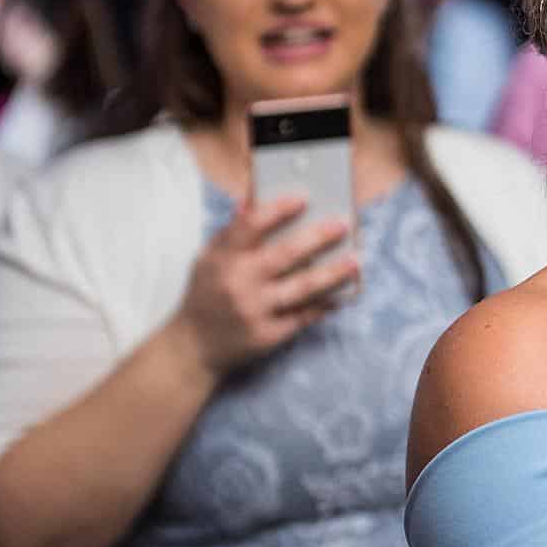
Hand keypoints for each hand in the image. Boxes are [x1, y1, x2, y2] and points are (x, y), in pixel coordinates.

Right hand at [174, 194, 358, 379]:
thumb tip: (252, 199)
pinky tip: (342, 293)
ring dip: (333, 273)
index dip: (279, 209)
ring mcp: (254, 311)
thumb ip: (232, 231)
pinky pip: (304, 316)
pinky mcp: (267, 336)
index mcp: (223, 259)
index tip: (304, 197)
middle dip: (318, 237)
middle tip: (342, 224)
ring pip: (302, 288)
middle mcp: (239, 284)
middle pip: (285, 255)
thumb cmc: (204, 296)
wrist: (191, 349)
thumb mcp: (208, 259)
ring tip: (355, 260)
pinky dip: (325, 304)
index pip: (252, 225)